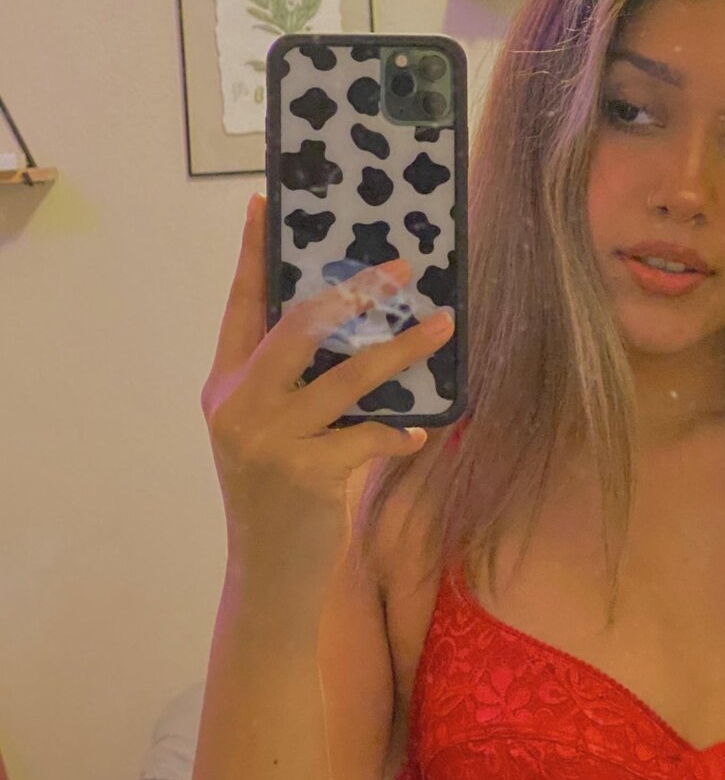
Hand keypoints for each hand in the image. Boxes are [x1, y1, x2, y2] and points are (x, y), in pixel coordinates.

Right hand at [201, 194, 451, 582]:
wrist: (269, 576)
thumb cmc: (282, 491)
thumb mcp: (271, 428)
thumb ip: (296, 380)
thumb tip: (359, 319)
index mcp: (227, 384)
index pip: (241, 304)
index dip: (256, 254)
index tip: (266, 203)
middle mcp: (239, 406)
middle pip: (297, 327)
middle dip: (354, 293)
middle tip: (403, 268)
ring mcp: (270, 441)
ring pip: (346, 376)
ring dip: (401, 350)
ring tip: (442, 325)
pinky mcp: (307, 475)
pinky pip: (368, 433)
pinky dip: (397, 428)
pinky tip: (418, 431)